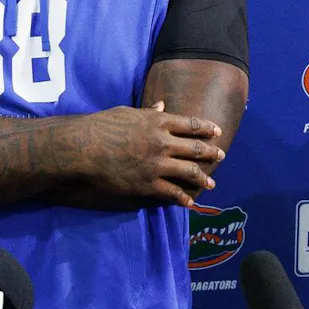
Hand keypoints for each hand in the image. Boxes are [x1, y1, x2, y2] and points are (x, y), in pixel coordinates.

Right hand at [74, 103, 223, 207]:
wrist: (86, 147)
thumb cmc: (104, 125)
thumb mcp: (128, 112)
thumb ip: (148, 112)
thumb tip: (161, 106)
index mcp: (159, 122)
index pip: (191, 125)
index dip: (207, 128)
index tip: (217, 131)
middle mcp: (163, 143)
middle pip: (196, 148)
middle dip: (211, 153)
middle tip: (221, 156)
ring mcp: (157, 164)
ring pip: (189, 172)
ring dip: (203, 178)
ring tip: (211, 183)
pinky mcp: (148, 183)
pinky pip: (171, 192)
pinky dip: (183, 198)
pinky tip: (189, 202)